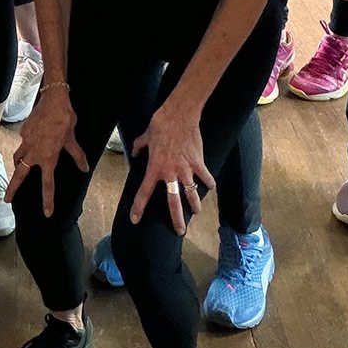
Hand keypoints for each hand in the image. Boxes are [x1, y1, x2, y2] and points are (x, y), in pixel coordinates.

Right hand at [6, 83, 88, 216]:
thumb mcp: (72, 139)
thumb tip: (84, 168)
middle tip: (7, 199)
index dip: (47, 200)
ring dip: (17, 166)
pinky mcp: (24, 131)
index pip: (47, 184)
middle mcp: (34, 152)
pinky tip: (31, 140)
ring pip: (17, 158)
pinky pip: (22, 142)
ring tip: (17, 169)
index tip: (46, 213)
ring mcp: (26, 141)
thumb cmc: (64, 120)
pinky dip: (25, 146)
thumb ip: (77, 155)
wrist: (53, 100)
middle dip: (12, 188)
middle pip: (19, 174)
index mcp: (48, 158)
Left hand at [128, 104, 217, 233]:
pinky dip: (209, 182)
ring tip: (197, 212)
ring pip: (191, 193)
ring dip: (195, 204)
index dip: (138, 207)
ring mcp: (185, 169)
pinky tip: (211, 187)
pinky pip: (205, 177)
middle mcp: (170, 172)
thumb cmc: (161, 125)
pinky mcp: (198, 162)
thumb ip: (140, 147)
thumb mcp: (145, 136)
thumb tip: (135, 151)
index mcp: (154, 168)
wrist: (179, 115)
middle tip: (179, 231)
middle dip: (176, 218)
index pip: (144, 192)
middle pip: (173, 201)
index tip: (135, 219)